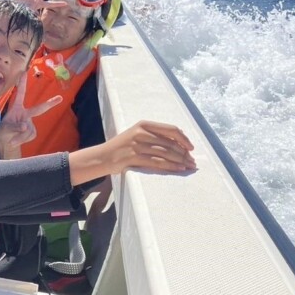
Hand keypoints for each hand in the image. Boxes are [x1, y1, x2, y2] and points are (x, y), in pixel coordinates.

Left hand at [0, 59, 58, 150]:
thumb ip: (14, 127)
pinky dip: (21, 140)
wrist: (5, 142)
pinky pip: (29, 136)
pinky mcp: (32, 132)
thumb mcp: (4, 128)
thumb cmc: (3, 131)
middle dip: (49, 104)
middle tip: (60, 98)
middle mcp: (25, 114)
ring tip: (11, 140)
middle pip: (38, 109)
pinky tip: (15, 142)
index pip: (20, 95)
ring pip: (28, 130)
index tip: (24, 72)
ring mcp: (30, 123)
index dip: (22, 84)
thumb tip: (26, 126)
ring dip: (19, 136)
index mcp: (16, 108)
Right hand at [71, 121, 198, 183]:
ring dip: (180, 161)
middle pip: (170, 143)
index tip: (191, 148)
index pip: (171, 130)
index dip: (184, 139)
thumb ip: (155, 135)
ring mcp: (136, 145)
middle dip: (184, 153)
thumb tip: (181, 140)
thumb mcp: (137, 134)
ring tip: (189, 166)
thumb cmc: (123, 147)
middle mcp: (140, 133)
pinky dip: (171, 166)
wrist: (102, 156)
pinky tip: (179, 169)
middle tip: (192, 161)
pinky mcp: (133, 157)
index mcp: (144, 125)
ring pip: (166, 153)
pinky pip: (158, 162)